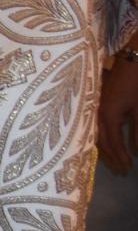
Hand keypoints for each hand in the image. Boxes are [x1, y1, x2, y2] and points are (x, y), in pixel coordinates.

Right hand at [98, 55, 137, 174]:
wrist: (131, 58)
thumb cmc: (136, 84)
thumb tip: (137, 153)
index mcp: (107, 116)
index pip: (112, 144)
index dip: (120, 158)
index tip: (127, 170)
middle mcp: (96, 114)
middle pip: (101, 142)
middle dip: (111, 158)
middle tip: (120, 172)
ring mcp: (95, 108)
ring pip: (97, 134)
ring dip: (106, 149)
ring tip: (114, 161)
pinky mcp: (98, 103)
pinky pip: (97, 126)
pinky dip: (104, 138)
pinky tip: (109, 142)